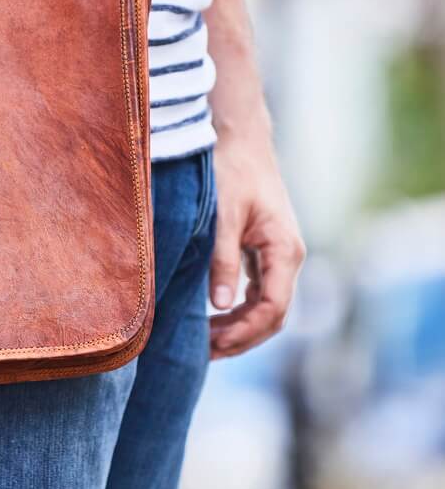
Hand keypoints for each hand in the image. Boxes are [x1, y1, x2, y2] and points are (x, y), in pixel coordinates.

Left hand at [208, 131, 305, 359]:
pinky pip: (256, 289)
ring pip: (264, 304)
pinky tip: (210, 317)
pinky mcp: (262, 248)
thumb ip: (223, 259)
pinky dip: (237, 307)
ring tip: (203, 341)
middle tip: (201, 352)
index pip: (273, 307)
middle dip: (240, 337)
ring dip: (238, 326)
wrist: (237, 136)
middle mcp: (287, 255)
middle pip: (272, 314)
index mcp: (284, 249)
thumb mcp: (223, 215)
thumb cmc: (230, 170)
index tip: (213, 345)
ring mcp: (276, 253)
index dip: (245, 331)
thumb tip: (219, 305)